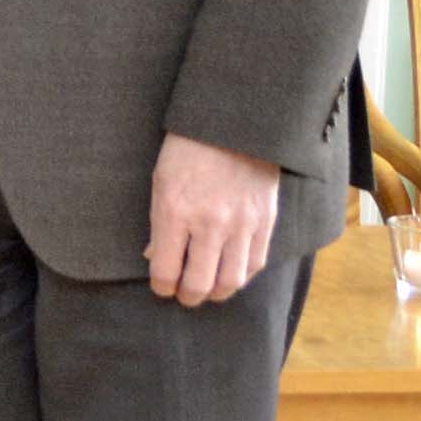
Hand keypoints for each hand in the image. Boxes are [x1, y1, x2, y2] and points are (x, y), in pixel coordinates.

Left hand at [148, 131, 284, 306]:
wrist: (235, 123)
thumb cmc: (189, 149)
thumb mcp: (161, 182)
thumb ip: (158, 224)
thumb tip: (154, 257)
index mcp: (174, 212)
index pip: (165, 271)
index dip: (161, 287)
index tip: (162, 286)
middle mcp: (208, 224)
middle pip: (198, 284)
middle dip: (187, 297)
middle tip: (184, 295)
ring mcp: (241, 224)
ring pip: (230, 282)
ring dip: (216, 293)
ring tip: (208, 289)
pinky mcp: (265, 221)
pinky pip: (255, 264)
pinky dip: (241, 276)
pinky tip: (231, 273)